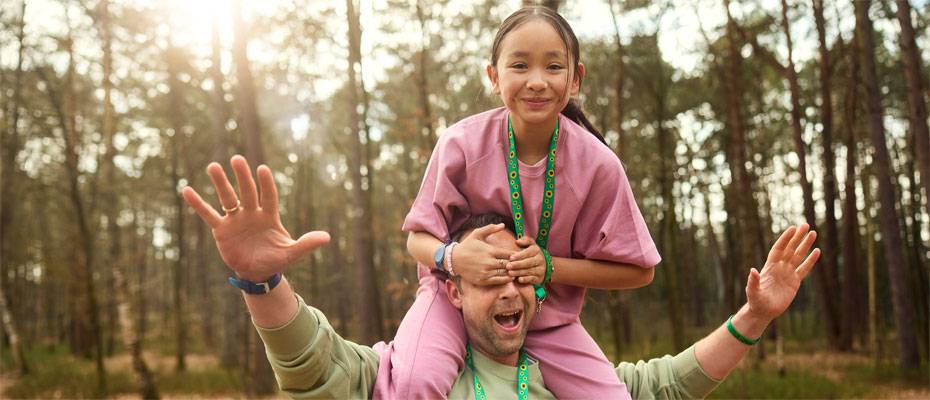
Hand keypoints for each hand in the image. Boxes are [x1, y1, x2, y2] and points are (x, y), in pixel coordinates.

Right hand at [180, 155, 329, 281]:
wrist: (257, 272)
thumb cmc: (275, 259)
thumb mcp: (292, 253)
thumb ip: (307, 243)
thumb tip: (327, 238)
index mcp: (269, 216)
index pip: (268, 196)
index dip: (266, 184)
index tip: (263, 169)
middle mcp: (251, 213)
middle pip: (247, 192)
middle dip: (243, 177)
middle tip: (237, 159)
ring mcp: (235, 220)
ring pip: (227, 198)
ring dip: (221, 184)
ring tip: (213, 166)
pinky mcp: (221, 229)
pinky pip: (208, 214)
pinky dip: (198, 204)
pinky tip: (186, 190)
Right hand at [452, 223, 516, 284]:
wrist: (453, 260)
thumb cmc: (467, 245)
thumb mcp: (477, 233)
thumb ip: (490, 228)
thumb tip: (503, 224)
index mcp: (490, 251)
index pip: (509, 254)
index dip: (516, 255)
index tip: (520, 255)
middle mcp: (489, 262)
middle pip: (508, 264)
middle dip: (516, 265)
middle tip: (522, 264)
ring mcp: (486, 272)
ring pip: (505, 273)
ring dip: (512, 272)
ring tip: (518, 271)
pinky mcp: (482, 280)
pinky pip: (498, 281)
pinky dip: (506, 280)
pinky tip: (510, 277)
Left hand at [507, 236, 545, 284]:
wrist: (543, 265)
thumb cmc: (531, 253)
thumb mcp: (530, 244)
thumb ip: (525, 240)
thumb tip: (517, 241)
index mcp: (537, 250)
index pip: (528, 252)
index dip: (519, 255)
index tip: (511, 258)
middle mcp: (540, 260)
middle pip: (529, 262)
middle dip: (518, 264)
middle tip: (508, 266)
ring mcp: (540, 269)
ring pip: (529, 271)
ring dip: (519, 272)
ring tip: (510, 273)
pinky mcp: (539, 278)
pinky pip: (532, 279)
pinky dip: (526, 280)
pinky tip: (519, 279)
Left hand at [746, 223, 819, 321]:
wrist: (763, 311)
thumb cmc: (755, 301)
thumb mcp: (753, 292)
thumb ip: (753, 281)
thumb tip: (752, 270)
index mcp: (770, 267)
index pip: (779, 249)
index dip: (785, 239)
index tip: (793, 228)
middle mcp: (780, 267)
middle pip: (790, 248)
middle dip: (797, 237)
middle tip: (805, 225)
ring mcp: (788, 273)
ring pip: (798, 256)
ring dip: (805, 245)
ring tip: (813, 233)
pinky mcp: (795, 281)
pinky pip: (804, 269)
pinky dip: (811, 260)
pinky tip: (817, 251)